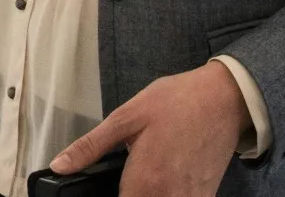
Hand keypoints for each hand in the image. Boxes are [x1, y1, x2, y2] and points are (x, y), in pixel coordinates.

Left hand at [49, 61, 249, 196]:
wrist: (225, 98)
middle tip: (126, 176)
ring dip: (147, 193)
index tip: (110, 187)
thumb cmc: (175, 102)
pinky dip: (170, 194)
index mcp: (145, 182)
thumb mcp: (126, 117)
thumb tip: (59, 165)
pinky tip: (164, 178)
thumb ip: (90, 146)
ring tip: (144, 175)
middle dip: (128, 194)